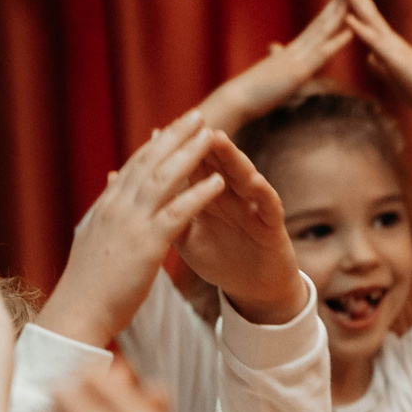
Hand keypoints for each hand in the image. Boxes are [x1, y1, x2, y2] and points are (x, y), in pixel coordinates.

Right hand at [39, 111, 226, 346]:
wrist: (78, 313)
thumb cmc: (89, 284)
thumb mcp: (96, 238)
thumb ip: (107, 210)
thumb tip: (111, 184)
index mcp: (107, 206)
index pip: (134, 165)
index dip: (156, 143)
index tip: (174, 126)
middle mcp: (116, 207)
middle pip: (149, 161)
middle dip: (175, 135)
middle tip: (198, 114)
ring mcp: (130, 223)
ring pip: (163, 179)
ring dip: (190, 154)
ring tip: (212, 134)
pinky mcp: (146, 245)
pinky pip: (177, 213)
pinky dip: (197, 194)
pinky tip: (218, 181)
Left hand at [174, 133, 305, 325]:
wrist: (253, 291)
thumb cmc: (220, 260)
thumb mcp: (185, 239)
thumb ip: (165, 214)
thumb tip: (137, 195)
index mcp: (209, 198)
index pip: (194, 167)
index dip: (179, 150)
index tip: (161, 130)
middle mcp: (233, 196)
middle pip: (218, 164)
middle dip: (204, 143)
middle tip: (192, 120)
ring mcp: (254, 208)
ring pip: (243, 177)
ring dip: (232, 158)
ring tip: (219, 140)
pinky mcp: (274, 226)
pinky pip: (270, 206)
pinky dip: (263, 193)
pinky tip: (254, 181)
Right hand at [198, 0, 351, 134]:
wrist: (237, 99)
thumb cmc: (253, 89)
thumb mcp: (271, 70)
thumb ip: (277, 57)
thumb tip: (275, 47)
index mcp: (294, 49)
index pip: (317, 23)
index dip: (331, 6)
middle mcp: (297, 47)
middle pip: (322, 18)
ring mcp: (298, 58)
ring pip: (323, 30)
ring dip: (340, 11)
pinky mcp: (299, 73)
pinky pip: (320, 55)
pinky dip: (336, 43)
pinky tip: (350, 32)